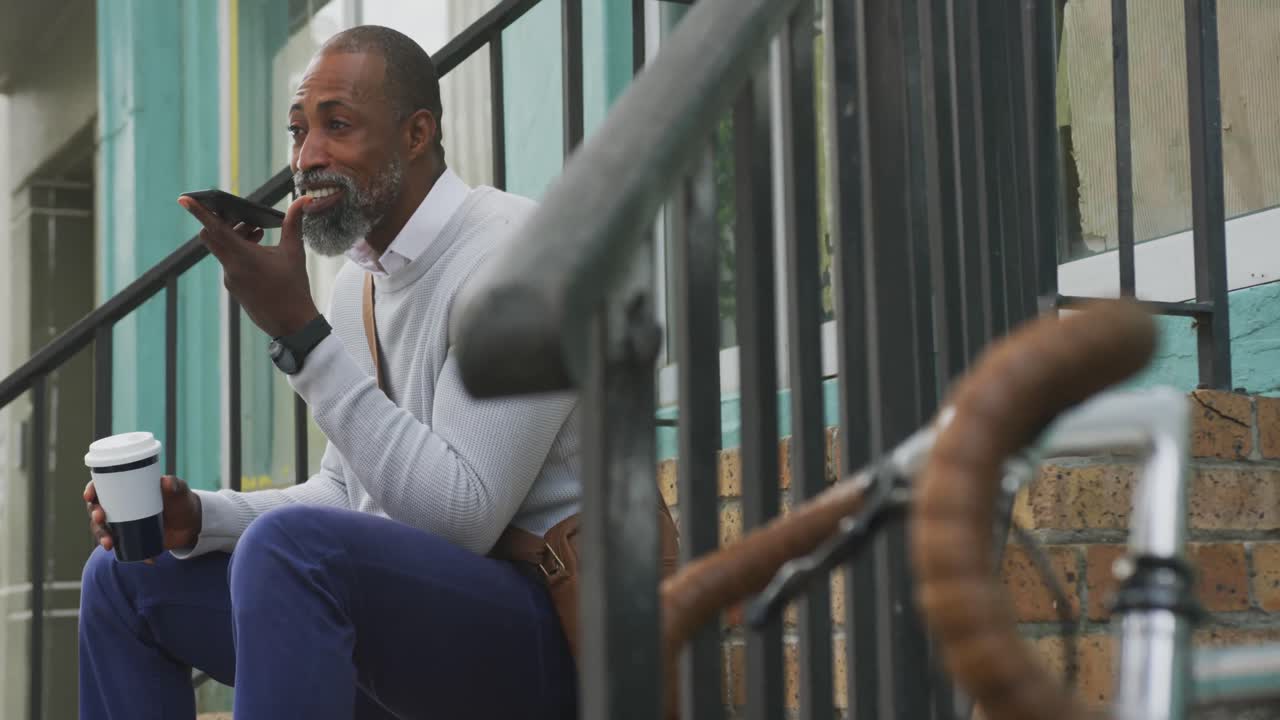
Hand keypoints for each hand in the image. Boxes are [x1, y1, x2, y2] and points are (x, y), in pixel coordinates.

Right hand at [85, 475, 202, 552]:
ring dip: (101, 536)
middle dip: (94, 515)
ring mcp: (125, 524)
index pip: (103, 487)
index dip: (91, 490)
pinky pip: (121, 547)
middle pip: (98, 509)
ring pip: (104, 530)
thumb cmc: (182, 501)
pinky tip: (138, 558)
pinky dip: (127, 554)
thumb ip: (174, 485)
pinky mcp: (132, 539)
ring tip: (108, 543)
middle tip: (100, 517)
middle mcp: (121, 507)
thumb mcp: (179, 491)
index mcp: (127, 490)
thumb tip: (165, 481)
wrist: (192, 523)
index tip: (89, 495)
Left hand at [179, 194, 319, 337]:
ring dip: (234, 237)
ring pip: (221, 249)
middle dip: (223, 223)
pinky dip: (238, 252)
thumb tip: (303, 199)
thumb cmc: (294, 288)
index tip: (184, 199)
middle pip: (211, 236)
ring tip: (258, 235)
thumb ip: (293, 223)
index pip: (214, 228)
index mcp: (243, 256)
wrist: (292, 324)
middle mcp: (231, 267)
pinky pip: (228, 263)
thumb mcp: (295, 252)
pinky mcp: (233, 288)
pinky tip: (258, 254)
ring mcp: (230, 279)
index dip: (199, 212)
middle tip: (244, 219)